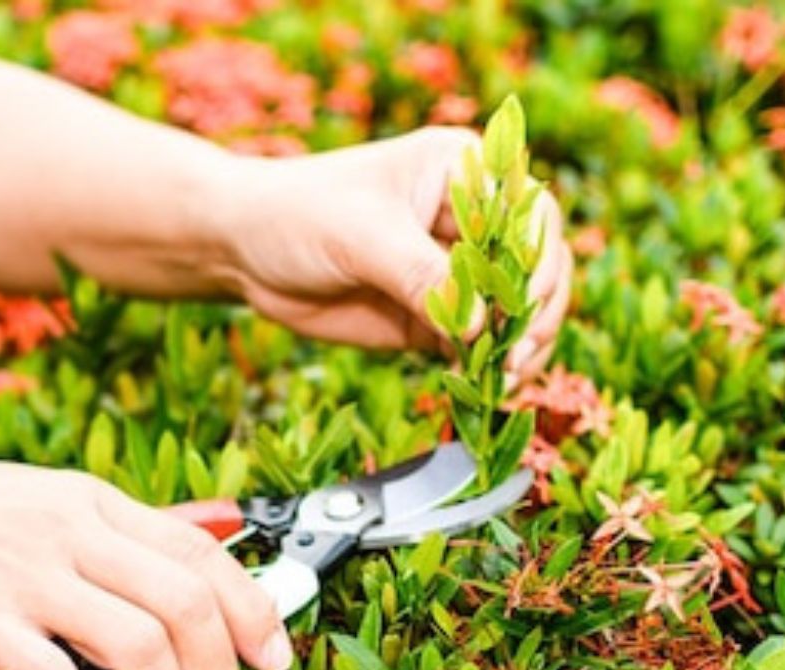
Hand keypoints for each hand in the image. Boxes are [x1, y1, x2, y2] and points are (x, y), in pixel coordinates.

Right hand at [0, 462, 291, 669]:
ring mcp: (25, 579)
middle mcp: (68, 533)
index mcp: (87, 502)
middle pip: (189, 605)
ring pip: (142, 647)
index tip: (275, 663)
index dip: (255, 613)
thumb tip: (187, 562)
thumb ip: (103, 533)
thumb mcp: (29, 503)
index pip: (204, 554)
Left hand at [212, 128, 571, 367]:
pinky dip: (486, 365)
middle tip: (517, 355)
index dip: (540, 257)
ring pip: (515, 310)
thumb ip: (421, 275)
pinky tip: (477, 385)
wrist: (245, 251)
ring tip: (504, 377)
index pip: (528, 212)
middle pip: (536, 266)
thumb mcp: (361, 235)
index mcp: (462, 170)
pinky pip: (479, 344)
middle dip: (537, 311)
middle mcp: (470, 218)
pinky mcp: (437, 316)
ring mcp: (457, 270)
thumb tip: (479, 326)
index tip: (525, 302)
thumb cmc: (299, 214)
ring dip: (519, 344)